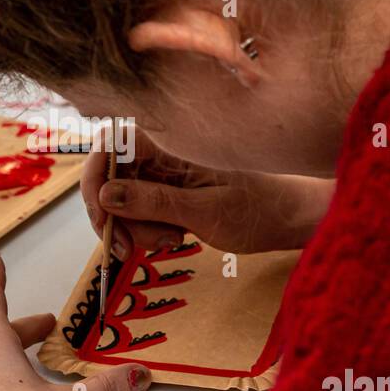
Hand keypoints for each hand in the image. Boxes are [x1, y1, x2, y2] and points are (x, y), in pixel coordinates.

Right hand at [81, 126, 333, 257]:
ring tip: (173, 239)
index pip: (109, 145)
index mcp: (172, 141)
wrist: (295, 216)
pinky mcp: (170, 189)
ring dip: (135, 226)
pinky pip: (141, 207)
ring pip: (122, 196)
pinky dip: (148, 228)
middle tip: (130, 249)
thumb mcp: (204, 212)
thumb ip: (154, 202)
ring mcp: (166, 170)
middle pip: (109, 175)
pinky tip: (176, 237)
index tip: (102, 219)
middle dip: (115, 214)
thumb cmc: (261, 209)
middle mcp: (164, 150)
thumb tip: (106, 195)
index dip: (94, 180)